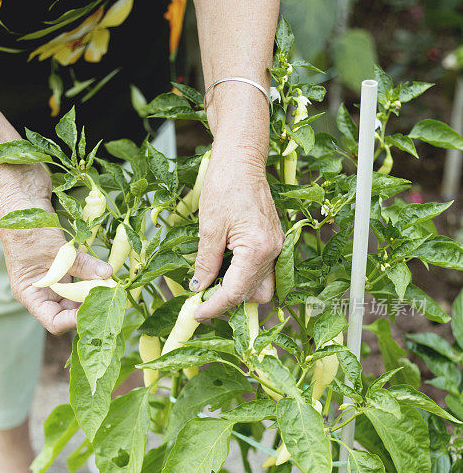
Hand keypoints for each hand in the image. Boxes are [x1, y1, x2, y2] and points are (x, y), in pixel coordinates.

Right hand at [0, 177, 111, 334]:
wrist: (18, 190)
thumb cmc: (26, 224)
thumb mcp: (56, 250)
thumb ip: (82, 266)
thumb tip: (109, 278)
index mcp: (30, 292)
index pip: (54, 321)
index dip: (76, 321)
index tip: (99, 308)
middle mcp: (42, 286)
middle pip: (70, 308)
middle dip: (91, 303)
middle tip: (115, 296)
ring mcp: (53, 272)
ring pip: (79, 290)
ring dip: (96, 288)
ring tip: (116, 285)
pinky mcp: (64, 257)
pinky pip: (82, 272)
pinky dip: (94, 272)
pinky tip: (109, 270)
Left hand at [191, 145, 282, 319]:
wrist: (242, 159)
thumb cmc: (226, 183)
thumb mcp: (209, 228)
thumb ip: (206, 262)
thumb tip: (200, 287)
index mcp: (258, 248)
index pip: (236, 291)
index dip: (214, 306)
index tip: (196, 313)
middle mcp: (274, 251)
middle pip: (253, 294)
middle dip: (227, 300)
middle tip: (201, 296)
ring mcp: (276, 247)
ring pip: (260, 286)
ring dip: (237, 290)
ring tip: (211, 282)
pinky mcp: (272, 242)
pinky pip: (262, 270)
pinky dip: (243, 276)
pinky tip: (224, 268)